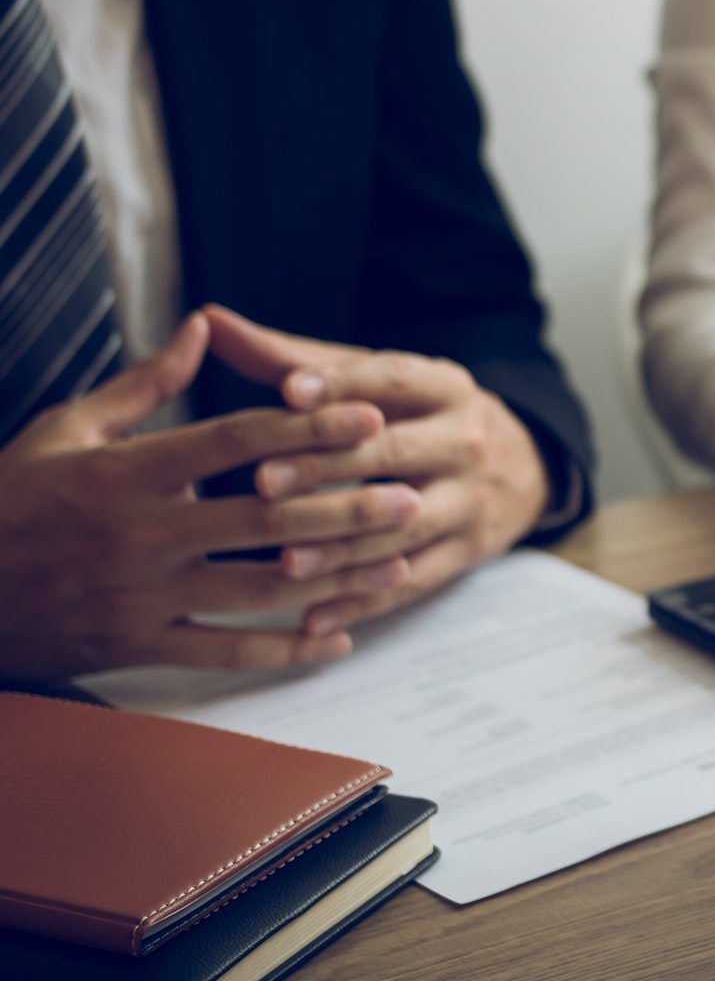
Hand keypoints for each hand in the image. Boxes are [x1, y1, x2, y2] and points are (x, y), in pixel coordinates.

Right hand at [0, 314, 422, 675]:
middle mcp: (139, 534)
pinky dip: (285, 650)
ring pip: (260, 588)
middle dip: (346, 506)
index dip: (306, 427)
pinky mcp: (136, 645)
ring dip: (336, 577)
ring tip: (397, 562)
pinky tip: (335, 638)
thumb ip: (142, 384)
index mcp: (124, 472)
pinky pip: (225, 653)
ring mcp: (140, 595)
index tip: (368, 416)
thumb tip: (202, 327)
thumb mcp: (65, 430)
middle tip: (409, 495)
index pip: (233, 441)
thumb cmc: (8, 500)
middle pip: (265, 516)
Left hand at [202, 306, 551, 636]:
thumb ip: (295, 358)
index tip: (290, 392)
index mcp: (445, 387)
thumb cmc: (424, 417)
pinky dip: (362, 603)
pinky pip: (413, 582)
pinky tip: (313, 619)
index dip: (343, 385)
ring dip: (343, 548)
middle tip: (263, 482)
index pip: (392, 381)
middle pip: (395, 455)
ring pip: (403, 528)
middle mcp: (466, 441)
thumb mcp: (381, 381)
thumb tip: (212, 322)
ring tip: (283, 562)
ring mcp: (470, 501)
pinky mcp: (467, 552)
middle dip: (329, 469)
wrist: (524, 466)